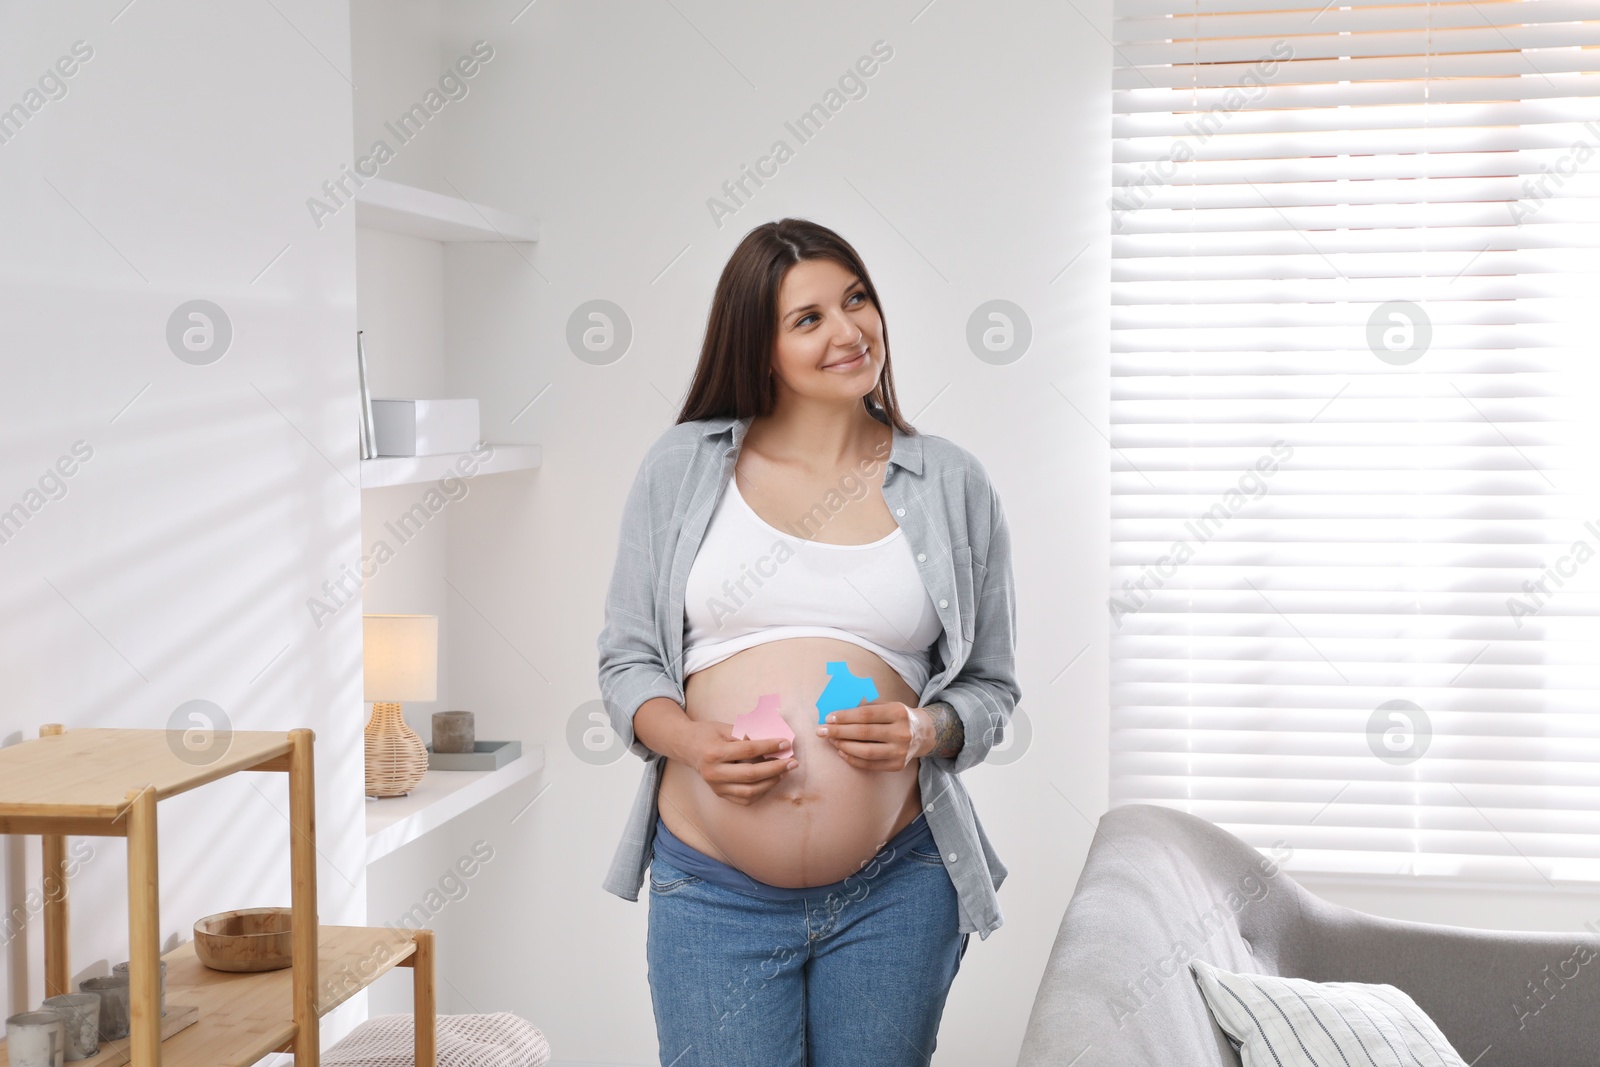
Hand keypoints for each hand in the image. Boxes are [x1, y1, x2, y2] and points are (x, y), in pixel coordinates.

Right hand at [683, 720, 797, 804]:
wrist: (686, 747)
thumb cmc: (707, 733)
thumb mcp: (724, 727)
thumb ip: (746, 735)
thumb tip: (773, 741)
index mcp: (714, 753)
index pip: (747, 751)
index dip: (769, 747)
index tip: (785, 743)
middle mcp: (714, 773)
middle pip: (750, 775)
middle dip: (775, 769)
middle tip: (792, 762)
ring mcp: (716, 787)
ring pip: (749, 791)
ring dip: (771, 782)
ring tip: (784, 772)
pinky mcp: (719, 794)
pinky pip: (744, 799)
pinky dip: (761, 792)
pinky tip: (771, 781)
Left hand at [816, 701, 932, 770]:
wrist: (923, 733)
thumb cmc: (898, 717)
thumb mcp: (888, 705)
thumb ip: (867, 708)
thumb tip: (838, 713)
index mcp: (898, 712)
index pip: (866, 715)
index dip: (845, 717)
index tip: (828, 718)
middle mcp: (901, 732)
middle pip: (864, 733)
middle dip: (839, 732)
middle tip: (821, 731)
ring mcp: (900, 751)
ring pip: (866, 752)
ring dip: (844, 746)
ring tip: (831, 740)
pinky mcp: (897, 765)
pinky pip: (870, 765)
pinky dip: (853, 759)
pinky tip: (841, 751)